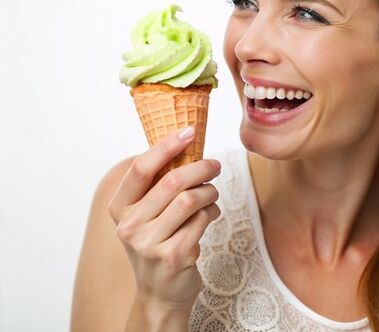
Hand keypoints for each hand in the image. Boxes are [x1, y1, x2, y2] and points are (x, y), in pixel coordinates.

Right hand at [108, 126, 220, 314]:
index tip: (189, 131)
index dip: (166, 146)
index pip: (141, 168)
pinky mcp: (174, 256)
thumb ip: (158, 184)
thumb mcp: (147, 214)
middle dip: (201, 168)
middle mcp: (130, 226)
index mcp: (120, 208)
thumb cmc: (158, 241)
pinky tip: (210, 215)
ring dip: (210, 192)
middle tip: (215, 165)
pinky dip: (213, 212)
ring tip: (212, 195)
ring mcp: (150, 244)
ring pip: (192, 199)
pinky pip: (203, 220)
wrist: (161, 291)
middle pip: (173, 181)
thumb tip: (185, 143)